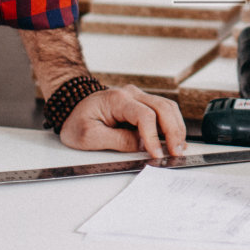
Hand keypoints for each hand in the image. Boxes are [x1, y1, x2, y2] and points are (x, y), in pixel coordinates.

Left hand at [53, 83, 185, 157]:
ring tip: (179, 149)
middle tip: (176, 152)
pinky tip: (176, 140)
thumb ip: (117, 140)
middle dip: (173, 131)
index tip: (156, 154)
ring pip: (168, 107)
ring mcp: (139, 97)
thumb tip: (143, 145)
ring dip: (176, 128)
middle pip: (163, 107)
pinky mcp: (142, 104)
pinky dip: (173, 125)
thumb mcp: (88, 136)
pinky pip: (164, 111)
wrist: (71, 107)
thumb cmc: (76, 121)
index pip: (144, 115)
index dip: (153, 136)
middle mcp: (132, 94)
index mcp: (117, 99)